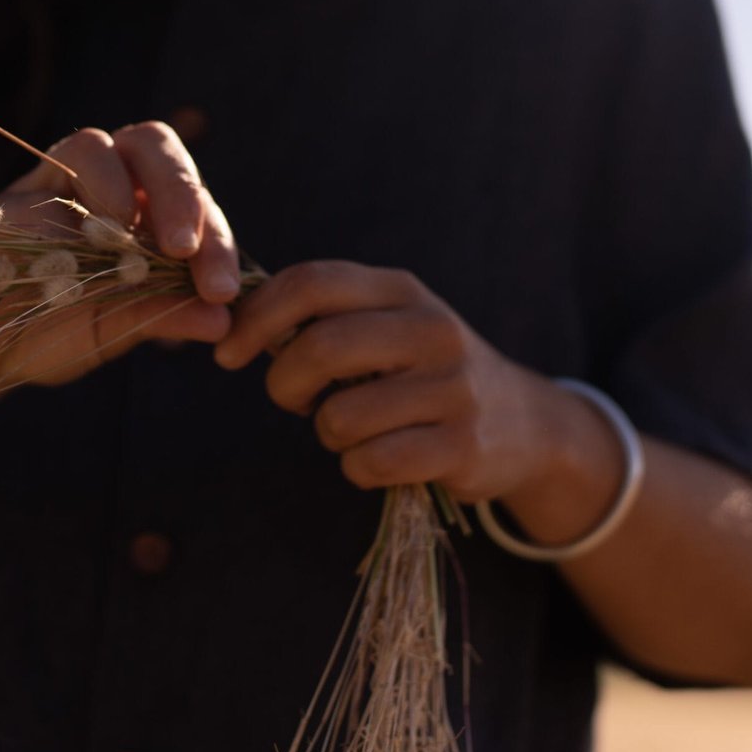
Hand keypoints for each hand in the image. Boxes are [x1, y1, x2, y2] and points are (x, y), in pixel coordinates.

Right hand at [0, 121, 240, 388]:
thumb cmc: (49, 333)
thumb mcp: (115, 331)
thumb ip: (164, 318)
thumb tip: (223, 322)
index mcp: (151, 222)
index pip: (200, 213)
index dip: (219, 247)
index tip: (222, 292)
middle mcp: (121, 189)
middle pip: (170, 159)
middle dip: (192, 200)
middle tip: (193, 253)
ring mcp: (79, 179)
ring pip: (131, 142)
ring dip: (159, 186)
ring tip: (165, 245)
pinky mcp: (38, 178)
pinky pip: (81, 152)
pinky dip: (105, 182)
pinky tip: (110, 226)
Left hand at [214, 260, 553, 502]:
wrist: (523, 423)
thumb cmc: (423, 372)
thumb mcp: (387, 324)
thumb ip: (322, 315)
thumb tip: (230, 322)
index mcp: (401, 290)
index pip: (311, 283)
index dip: (255, 317)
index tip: (228, 352)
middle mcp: (431, 329)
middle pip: (320, 347)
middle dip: (285, 383)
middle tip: (292, 399)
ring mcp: (452, 387)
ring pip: (340, 417)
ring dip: (328, 433)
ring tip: (352, 429)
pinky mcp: (462, 445)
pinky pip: (372, 463)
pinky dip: (358, 468)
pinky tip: (379, 458)